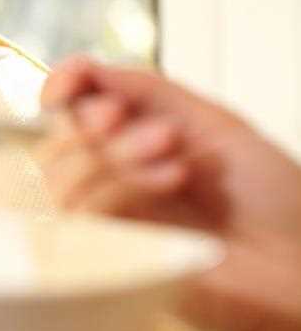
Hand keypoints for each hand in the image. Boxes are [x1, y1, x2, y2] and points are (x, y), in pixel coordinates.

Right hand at [38, 56, 300, 330]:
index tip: (74, 78)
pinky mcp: (113, 260)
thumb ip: (149, 93)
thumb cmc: (274, 202)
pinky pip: (84, 214)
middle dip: (87, 119)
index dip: (62, 89)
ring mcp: (112, 225)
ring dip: (113, 151)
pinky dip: (122, 184)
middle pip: (56, 145)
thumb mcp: (213, 124)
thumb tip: (89, 70)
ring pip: (62, 180)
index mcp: (134, 148)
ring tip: (169, 149)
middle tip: (121, 115)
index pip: (70, 116)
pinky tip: (173, 179)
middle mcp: (115, 185)